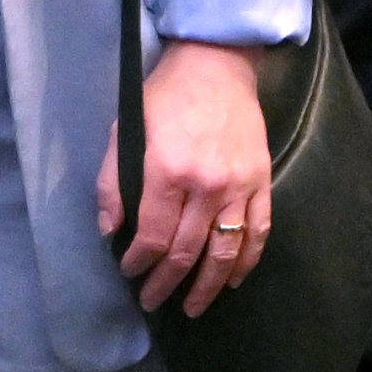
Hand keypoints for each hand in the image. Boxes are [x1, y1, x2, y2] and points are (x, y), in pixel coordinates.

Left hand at [104, 37, 275, 315]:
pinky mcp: (261, 181)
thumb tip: (109, 231)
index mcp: (167, 171)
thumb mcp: (125, 129)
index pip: (152, 235)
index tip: (129, 272)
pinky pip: (257, 231)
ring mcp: (238, 186)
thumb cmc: (164, 95)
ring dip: (208, 286)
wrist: (217, 64)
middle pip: (186, 251)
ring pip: (225, 250)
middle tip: (153, 302)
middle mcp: (205, 185)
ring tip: (193, 307)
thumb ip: (113, 182)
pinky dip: (246, 260)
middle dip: (166, 283)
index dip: (138, 262)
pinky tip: (234, 279)